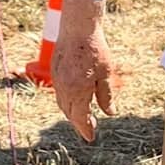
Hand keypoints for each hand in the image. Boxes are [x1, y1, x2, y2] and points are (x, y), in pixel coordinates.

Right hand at [50, 20, 120, 142]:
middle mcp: (64, 88)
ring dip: (72, 112)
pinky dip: (66, 100)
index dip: (85, 129)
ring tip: (83, 115)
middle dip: (78, 123)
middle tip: (90, 127)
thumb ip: (106, 96)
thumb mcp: (106, 74)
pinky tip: (75, 98)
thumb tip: (110, 113)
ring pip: (62, 103)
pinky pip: (59, 92)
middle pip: (69, 113)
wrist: (77, 27)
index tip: (91, 137)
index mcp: (77, 91)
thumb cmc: (95, 49)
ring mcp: (57, 79)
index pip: (80, 118)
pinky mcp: (54, 70)